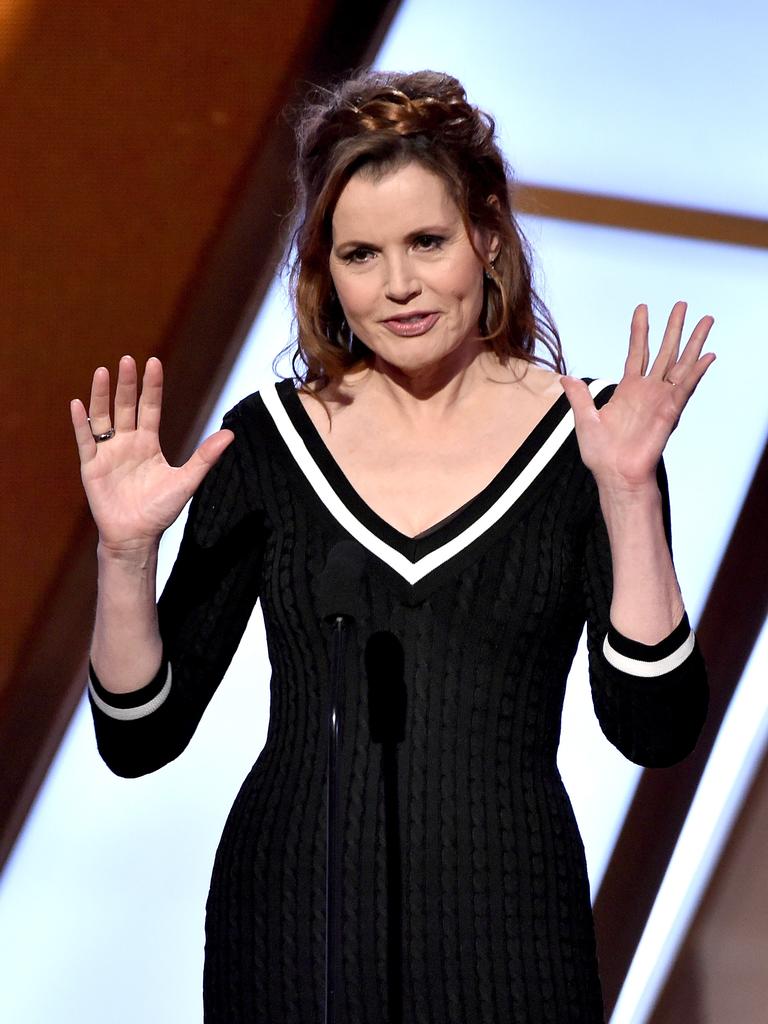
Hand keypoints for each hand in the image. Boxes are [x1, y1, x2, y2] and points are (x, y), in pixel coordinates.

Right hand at [70, 356, 233, 552]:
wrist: (136, 537)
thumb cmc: (160, 510)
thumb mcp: (187, 481)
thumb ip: (205, 457)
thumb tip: (231, 434)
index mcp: (148, 443)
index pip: (150, 407)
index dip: (152, 386)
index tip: (153, 362)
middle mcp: (127, 443)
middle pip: (126, 406)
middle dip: (127, 384)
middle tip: (127, 360)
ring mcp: (108, 453)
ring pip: (103, 418)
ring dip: (101, 395)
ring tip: (101, 372)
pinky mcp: (91, 467)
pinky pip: (85, 441)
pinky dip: (80, 424)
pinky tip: (77, 404)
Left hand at [560, 302, 714, 494]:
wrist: (614, 475)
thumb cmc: (601, 454)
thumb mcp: (584, 419)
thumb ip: (579, 397)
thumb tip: (565, 379)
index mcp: (628, 389)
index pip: (637, 351)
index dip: (640, 330)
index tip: (642, 308)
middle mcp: (648, 391)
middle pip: (664, 351)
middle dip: (674, 328)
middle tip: (682, 304)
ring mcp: (661, 400)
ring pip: (681, 364)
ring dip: (694, 342)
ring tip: (706, 320)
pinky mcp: (669, 412)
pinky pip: (685, 388)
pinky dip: (697, 372)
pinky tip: (707, 355)